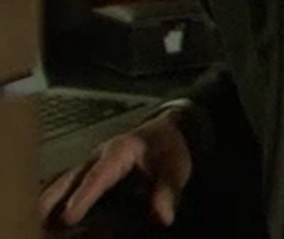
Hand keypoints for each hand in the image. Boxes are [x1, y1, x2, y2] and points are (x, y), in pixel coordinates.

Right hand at [39, 108, 193, 228]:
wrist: (167, 133)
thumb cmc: (168, 150)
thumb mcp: (175, 170)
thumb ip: (167, 192)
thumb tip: (162, 216)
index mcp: (119, 152)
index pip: (98, 177)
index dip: (83, 197)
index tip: (69, 217)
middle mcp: (98, 158)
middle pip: (69, 178)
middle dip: (52, 199)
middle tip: (37, 218)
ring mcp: (90, 166)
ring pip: (63, 181)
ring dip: (49, 199)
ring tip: (38, 221)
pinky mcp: (88, 174)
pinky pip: (67, 185)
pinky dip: (57, 198)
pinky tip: (49, 217)